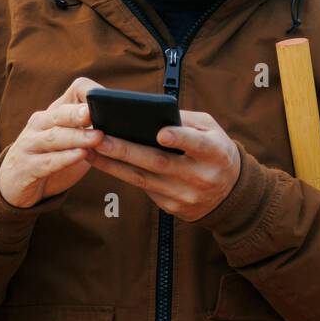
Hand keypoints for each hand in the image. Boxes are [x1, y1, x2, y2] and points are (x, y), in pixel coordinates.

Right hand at [0, 77, 106, 207]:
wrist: (14, 183)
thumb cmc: (52, 157)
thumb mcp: (73, 140)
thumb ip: (92, 130)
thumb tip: (127, 124)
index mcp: (56, 112)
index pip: (75, 90)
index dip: (91, 92)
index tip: (109, 99)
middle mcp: (40, 124)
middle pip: (60, 113)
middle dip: (78, 113)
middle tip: (95, 112)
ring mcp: (30, 145)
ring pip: (54, 137)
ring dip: (76, 137)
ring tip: (96, 137)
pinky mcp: (26, 168)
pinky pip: (46, 162)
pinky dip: (63, 159)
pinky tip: (80, 156)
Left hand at [85, 110, 241, 222]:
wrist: (230, 194)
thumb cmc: (216, 151)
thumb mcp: (212, 130)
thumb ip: (186, 120)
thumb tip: (150, 113)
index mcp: (216, 153)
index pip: (198, 145)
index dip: (180, 139)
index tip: (159, 132)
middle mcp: (201, 176)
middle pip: (159, 163)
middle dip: (126, 150)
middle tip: (99, 139)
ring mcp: (185, 195)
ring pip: (143, 179)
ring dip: (113, 165)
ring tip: (89, 150)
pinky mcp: (171, 207)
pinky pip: (143, 189)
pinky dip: (121, 174)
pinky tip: (103, 163)